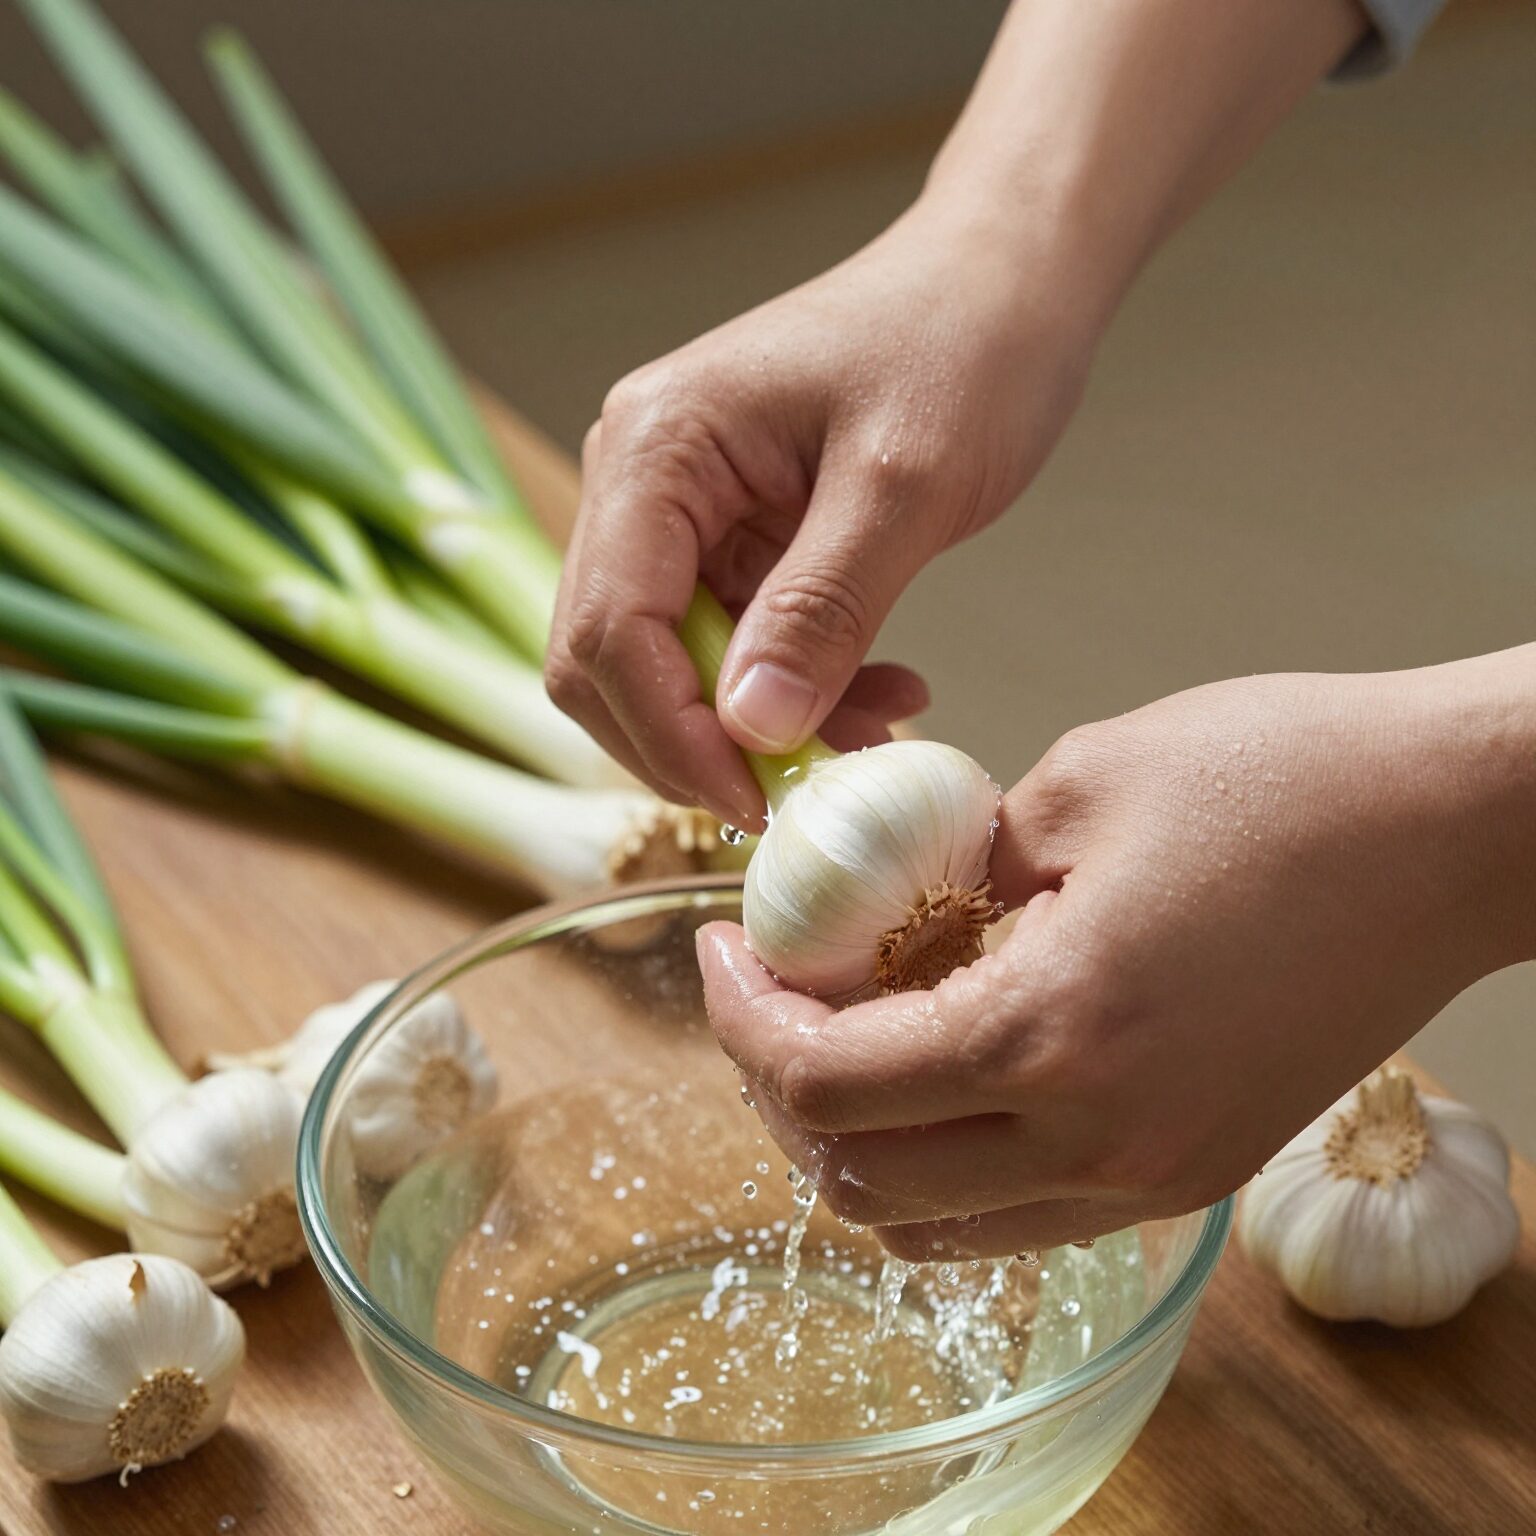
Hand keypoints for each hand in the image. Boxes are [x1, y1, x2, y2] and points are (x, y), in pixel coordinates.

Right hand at [546, 198, 1099, 825]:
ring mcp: (680, 515)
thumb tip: (750, 731)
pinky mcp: (730, 541)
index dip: (670, 736)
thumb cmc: (962, 346)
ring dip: (755, 727)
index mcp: (656, 448)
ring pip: (670, 670)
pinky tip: (882, 692)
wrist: (1003, 283)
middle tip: (802, 788)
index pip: (610, 628)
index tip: (759, 803)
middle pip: (608, 661)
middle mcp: (640, 482)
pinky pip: (732, 650)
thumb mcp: (903, 486)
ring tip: (874, 733)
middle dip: (698, 744)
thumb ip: (821, 610)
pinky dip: (792, 693)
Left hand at [698, 652, 1535, 1258]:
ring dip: (859, 1144)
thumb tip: (885, 918)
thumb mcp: (1075, 786)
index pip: (824, 1084)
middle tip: (765, 995)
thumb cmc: (1283, 778)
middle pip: (860, 1180)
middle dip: (779, 1088)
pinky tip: (948, 1063)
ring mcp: (1152, 1175)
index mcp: (1051, 1034)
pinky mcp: (1194, 1171)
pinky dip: (949, 1162)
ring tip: (843, 1037)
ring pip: (936, 1225)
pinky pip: (1023, 1213)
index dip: (739, 1020)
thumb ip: (952, 871)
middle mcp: (1098, 1141)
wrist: (1455, 830)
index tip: (716, 949)